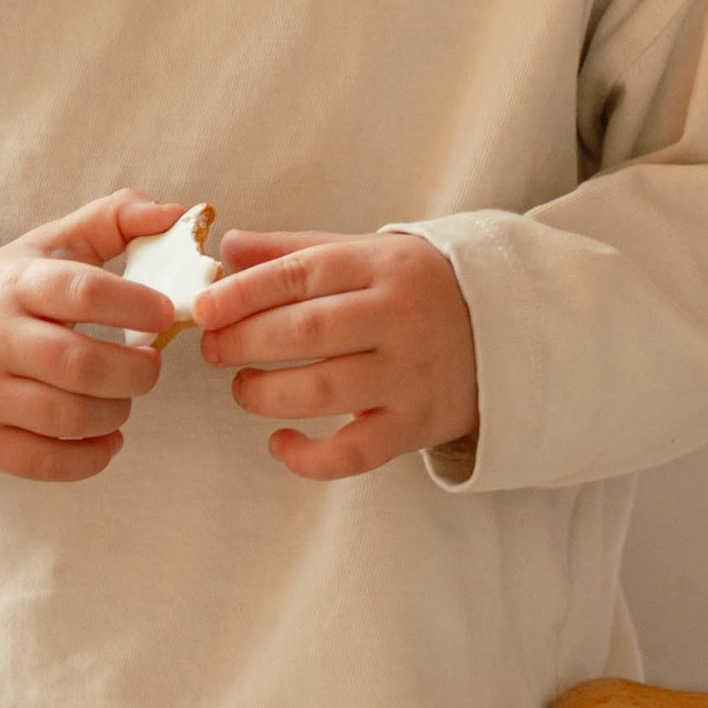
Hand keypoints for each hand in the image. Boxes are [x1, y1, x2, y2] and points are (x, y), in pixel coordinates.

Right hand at [0, 191, 185, 480]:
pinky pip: (45, 463)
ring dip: (116, 411)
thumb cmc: (9, 289)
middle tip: (151, 365)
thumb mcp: (51, 244)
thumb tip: (177, 212)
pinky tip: (108, 436)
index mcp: (15, 285)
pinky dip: (91, 457)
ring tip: (124, 396)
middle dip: (135, 372)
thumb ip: (113, 220)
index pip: (82, 291)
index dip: (135, 304)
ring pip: (67, 417)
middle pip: (79, 365)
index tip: (166, 313)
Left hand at [195, 227, 478, 481]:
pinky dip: (309, 457)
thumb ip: (294, 252)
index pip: (302, 274)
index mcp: (382, 266)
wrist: (504, 331)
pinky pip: (356, 451)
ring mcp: (411, 374)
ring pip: (326, 391)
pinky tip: (280, 443)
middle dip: (246, 342)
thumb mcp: (364, 255)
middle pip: (308, 331)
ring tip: (243, 388)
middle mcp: (400, 317)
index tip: (203, 309)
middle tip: (213, 350)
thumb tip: (227, 249)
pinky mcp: (418, 424)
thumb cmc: (413, 289)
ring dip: (267, 393)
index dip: (244, 293)